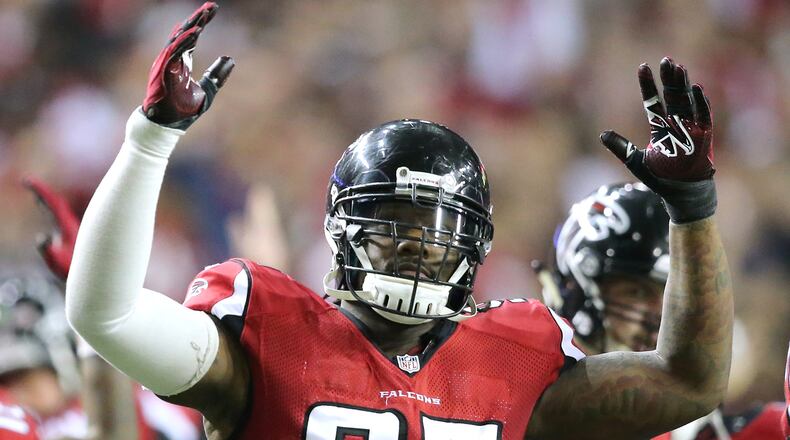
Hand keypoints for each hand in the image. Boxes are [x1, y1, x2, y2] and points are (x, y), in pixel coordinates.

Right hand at [23, 177, 79, 280]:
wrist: (93, 275)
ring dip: (46, 198)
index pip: (54, 203)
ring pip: (59, 207)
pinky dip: (50, 206)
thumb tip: (43, 237)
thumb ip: (48, 250)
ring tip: (34, 190)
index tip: (28, 181)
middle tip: (27, 181)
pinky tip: (45, 206)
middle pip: (56, 202)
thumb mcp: (57, 261)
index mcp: (68, 226)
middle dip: (42, 192)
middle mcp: (72, 224)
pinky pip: (59, 214)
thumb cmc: (73, 270)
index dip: (41, 191)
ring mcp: (73, 228)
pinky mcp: (72, 233)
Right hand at [142, 2, 234, 129]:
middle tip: (212, 6)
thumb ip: (217, 75)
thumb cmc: (183, 110)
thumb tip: (230, 59)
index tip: (214, 10)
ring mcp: (166, 64)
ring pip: (179, 39)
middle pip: (186, 34)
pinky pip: (173, 52)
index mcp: (181, 61)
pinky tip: (196, 32)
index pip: (193, 37)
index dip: (202, 23)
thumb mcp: (208, 90)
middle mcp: (172, 59)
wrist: (167, 125)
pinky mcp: (163, 71)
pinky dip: (184, 42)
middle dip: (198, 19)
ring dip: (192, 26)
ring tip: (205, 14)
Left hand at [600, 57, 715, 222]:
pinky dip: (700, 103)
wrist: (680, 194)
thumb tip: (602, 134)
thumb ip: (621, 147)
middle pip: (672, 96)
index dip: (648, 85)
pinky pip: (703, 116)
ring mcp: (690, 128)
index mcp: (660, 126)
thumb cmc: (660, 178)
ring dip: (683, 85)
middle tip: (666, 59)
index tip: (643, 67)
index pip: (652, 101)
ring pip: (686, 101)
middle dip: (669, 78)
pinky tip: (696, 88)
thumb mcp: (636, 161)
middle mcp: (675, 123)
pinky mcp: (703, 136)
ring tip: (679, 67)